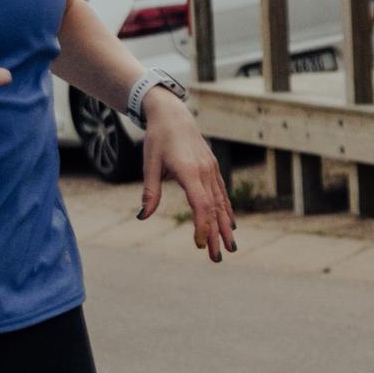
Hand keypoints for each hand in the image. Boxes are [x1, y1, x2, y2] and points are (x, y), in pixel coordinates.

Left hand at [140, 87, 236, 261]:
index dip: (202, 225)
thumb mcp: (150, 164)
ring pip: (222, 203)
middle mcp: (205, 172)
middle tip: (218, 257)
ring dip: (225, 226)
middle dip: (217, 234)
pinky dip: (226, 211)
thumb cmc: (158, 139)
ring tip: (230, 247)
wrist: (173, 115)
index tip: (198, 245)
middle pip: (215, 208)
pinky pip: (222, 194)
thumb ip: (150, 191)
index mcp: (190, 171)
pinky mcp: (212, 169)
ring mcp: (212, 170)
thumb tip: (143, 216)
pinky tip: (230, 224)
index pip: (201, 204)